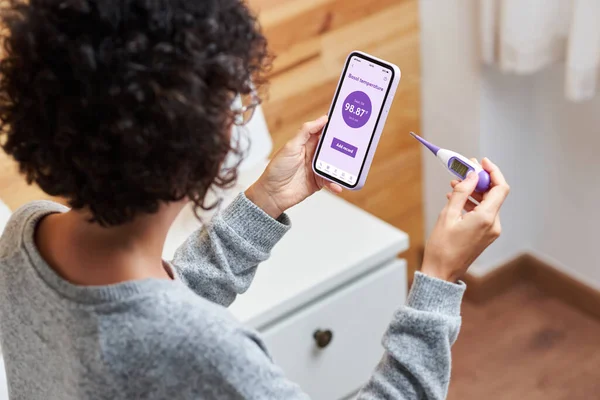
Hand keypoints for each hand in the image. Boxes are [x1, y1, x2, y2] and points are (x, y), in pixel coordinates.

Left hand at [245, 116, 342, 217]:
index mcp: (307, 142)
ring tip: (348, 167)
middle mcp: (314, 154)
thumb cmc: (277, 169)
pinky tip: (337, 185)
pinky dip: (336, 183)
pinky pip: (331, 181)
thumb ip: (306, 132)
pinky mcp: (319, 181)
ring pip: (335, 165)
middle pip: (333, 148)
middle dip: (344, 146)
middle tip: (355, 144)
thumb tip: (322, 119)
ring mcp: (317, 168)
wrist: (272, 194)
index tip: (347, 121)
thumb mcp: (290, 146)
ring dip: (342, 166)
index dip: (334, 126)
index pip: (324, 131)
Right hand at [421, 158, 509, 281]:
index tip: (481, 162)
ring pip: (488, 203)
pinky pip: (484, 213)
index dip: (492, 172)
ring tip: (455, 184)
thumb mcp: (447, 215)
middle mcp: (493, 224)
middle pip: (494, 194)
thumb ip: (461, 192)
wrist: (441, 273)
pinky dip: (473, 204)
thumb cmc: (441, 247)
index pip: (500, 187)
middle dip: (480, 180)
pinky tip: (457, 200)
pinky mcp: (485, 236)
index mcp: (486, 218)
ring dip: (474, 192)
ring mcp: (491, 231)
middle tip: (464, 170)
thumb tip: (471, 175)